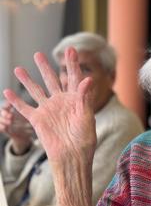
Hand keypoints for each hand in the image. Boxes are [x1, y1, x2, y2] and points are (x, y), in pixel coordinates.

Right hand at [2, 47, 96, 164]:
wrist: (72, 155)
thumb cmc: (84, 138)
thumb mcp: (87, 116)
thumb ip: (85, 97)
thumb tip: (88, 79)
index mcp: (75, 99)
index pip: (73, 78)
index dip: (71, 64)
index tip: (70, 49)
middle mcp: (61, 102)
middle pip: (52, 80)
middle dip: (45, 67)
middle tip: (38, 54)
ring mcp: (48, 110)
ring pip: (35, 91)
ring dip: (27, 80)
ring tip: (19, 69)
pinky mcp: (38, 120)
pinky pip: (24, 108)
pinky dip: (16, 101)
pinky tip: (7, 92)